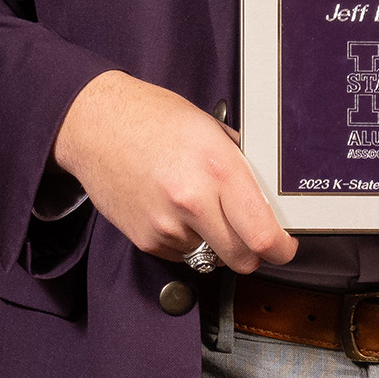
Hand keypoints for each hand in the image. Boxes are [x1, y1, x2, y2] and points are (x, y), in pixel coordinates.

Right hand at [50, 70, 295, 273]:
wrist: (94, 124)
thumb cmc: (151, 118)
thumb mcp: (210, 129)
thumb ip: (240, 166)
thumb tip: (265, 199)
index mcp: (218, 170)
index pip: (262, 235)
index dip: (281, 249)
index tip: (284, 247)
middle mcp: (192, 202)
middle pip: (242, 259)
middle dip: (253, 252)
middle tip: (251, 234)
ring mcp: (166, 226)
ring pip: (211, 257)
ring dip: (214, 242)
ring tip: (198, 206)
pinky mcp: (145, 240)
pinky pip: (182, 254)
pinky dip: (187, 240)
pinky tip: (174, 209)